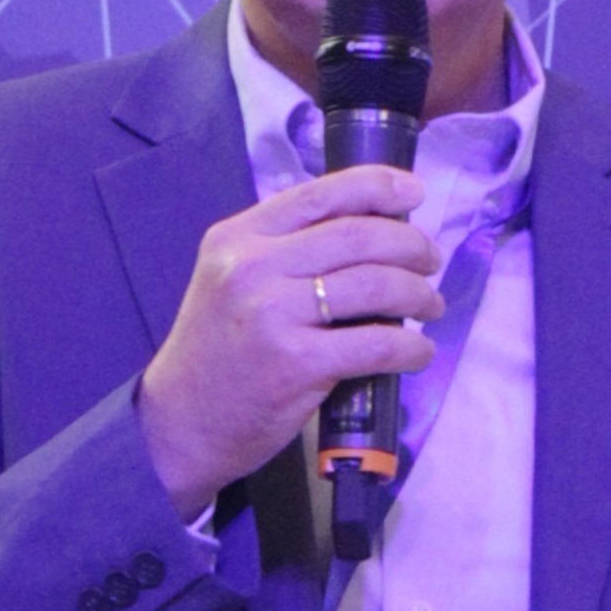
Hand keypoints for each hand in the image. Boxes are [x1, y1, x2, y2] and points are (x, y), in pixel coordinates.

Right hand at [135, 165, 442, 519]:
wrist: (179, 425)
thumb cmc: (217, 346)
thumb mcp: (232, 275)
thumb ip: (286, 247)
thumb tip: (370, 226)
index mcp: (239, 235)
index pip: (321, 193)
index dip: (378, 185)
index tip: (414, 192)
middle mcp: (253, 266)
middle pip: (358, 236)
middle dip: (410, 244)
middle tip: (431, 259)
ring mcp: (273, 315)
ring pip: (375, 285)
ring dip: (418, 293)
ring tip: (431, 304)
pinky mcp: (296, 365)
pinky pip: (375, 344)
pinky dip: (410, 347)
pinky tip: (418, 351)